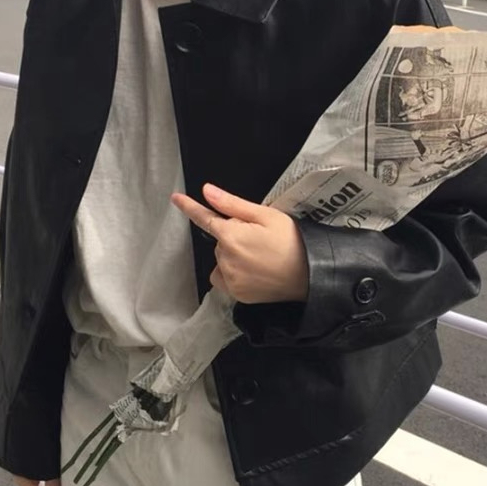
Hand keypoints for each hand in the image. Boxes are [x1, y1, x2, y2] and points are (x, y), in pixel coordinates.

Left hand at [171, 184, 307, 303]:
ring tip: (259, 256)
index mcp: (231, 236)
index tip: (175, 198)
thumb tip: (206, 191)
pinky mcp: (237, 295)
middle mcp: (225, 259)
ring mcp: (230, 279)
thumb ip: (232, 205)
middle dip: (233, 235)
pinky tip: (252, 271)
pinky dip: (232, 273)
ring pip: (221, 259)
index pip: (204, 218)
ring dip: (232, 254)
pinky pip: (224, 278)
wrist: (311, 274)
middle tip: (259, 238)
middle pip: (220, 240)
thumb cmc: (291, 239)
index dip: (189, 207)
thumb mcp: (266, 215)